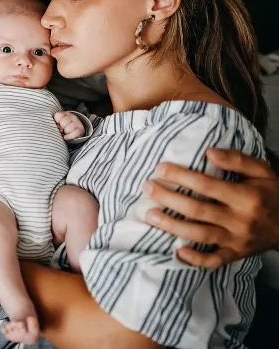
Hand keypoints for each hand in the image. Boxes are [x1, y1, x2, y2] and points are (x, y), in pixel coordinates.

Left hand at [54, 111, 84, 140]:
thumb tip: (59, 129)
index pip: (58, 115)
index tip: (58, 123)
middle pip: (63, 122)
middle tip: (63, 128)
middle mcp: (72, 116)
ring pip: (68, 128)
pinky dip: (69, 136)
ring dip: (66, 132)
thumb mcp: (59, 123)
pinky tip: (66, 137)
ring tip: (66, 131)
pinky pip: (75, 133)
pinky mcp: (81, 129)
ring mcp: (77, 122)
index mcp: (65, 114)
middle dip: (62, 127)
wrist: (76, 129)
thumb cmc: (65, 126)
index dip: (57, 121)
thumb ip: (57, 125)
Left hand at [143, 148, 278, 268]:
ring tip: (149, 215)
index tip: (160, 168)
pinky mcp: (235, 255)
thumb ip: (237, 160)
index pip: (207, 185)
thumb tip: (209, 152)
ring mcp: (237, 240)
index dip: (181, 176)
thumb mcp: (262, 172)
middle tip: (147, 188)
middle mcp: (240, 220)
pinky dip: (195, 259)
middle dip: (169, 198)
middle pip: (198, 210)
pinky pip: (214, 261)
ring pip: (200, 235)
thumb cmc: (272, 194)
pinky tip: (177, 252)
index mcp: (246, 197)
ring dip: (172, 226)